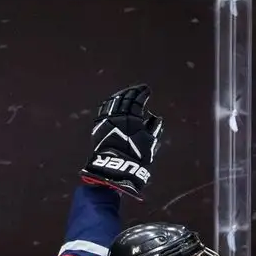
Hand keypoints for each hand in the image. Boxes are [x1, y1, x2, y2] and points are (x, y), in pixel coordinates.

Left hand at [82, 84, 162, 198]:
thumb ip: (153, 128)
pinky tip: (113, 102)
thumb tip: (157, 118)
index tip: (147, 90)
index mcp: (132, 117)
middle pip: (125, 97)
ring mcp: (107, 119)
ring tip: (126, 93)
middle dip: (132, 91)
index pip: (137, 99)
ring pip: (113, 101)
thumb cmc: (136, 156)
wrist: (115, 166)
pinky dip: (110, 103)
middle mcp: (118, 115)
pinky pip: (104, 109)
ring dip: (120, 95)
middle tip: (138, 89)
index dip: (142, 93)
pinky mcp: (99, 125)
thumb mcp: (149, 143)